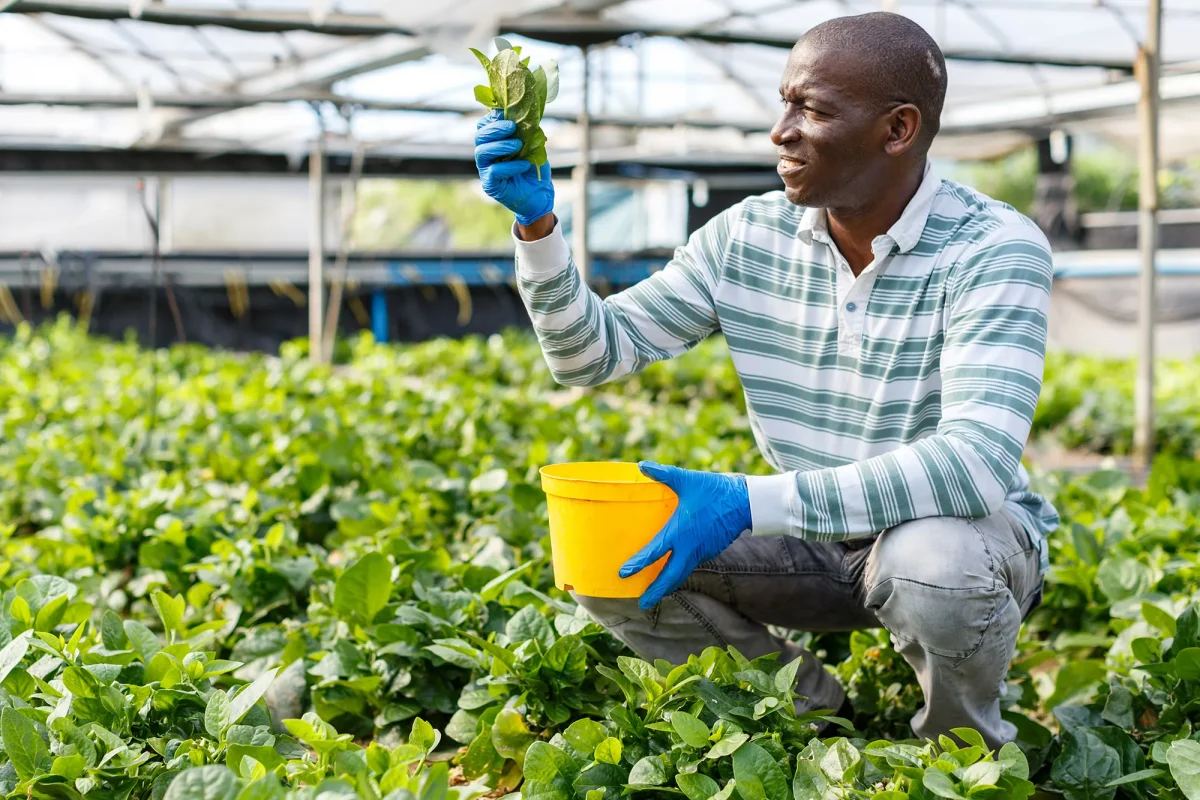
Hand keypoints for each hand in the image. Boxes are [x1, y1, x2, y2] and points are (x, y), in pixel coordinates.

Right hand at [474, 109, 554, 226]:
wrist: (540, 194)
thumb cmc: (534, 169)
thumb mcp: (533, 145)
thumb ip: (527, 131)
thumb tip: (527, 115)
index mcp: (493, 143)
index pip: (483, 126)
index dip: (492, 118)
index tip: (506, 114)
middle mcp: (486, 155)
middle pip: (479, 137)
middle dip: (495, 129)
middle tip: (512, 127)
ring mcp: (485, 170)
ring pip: (481, 152)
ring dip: (500, 145)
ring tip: (517, 145)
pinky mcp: (490, 185)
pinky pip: (493, 171)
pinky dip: (509, 166)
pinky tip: (523, 165)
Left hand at [620, 461, 751, 609]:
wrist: (746, 503)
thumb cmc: (715, 490)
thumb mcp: (687, 480)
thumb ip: (663, 474)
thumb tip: (642, 465)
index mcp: (680, 532)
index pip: (655, 552)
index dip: (638, 563)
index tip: (624, 573)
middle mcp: (690, 547)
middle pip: (670, 577)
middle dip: (656, 591)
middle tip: (642, 604)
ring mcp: (701, 552)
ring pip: (681, 574)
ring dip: (668, 585)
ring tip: (654, 594)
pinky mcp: (709, 551)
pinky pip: (690, 566)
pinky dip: (679, 574)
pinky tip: (673, 573)